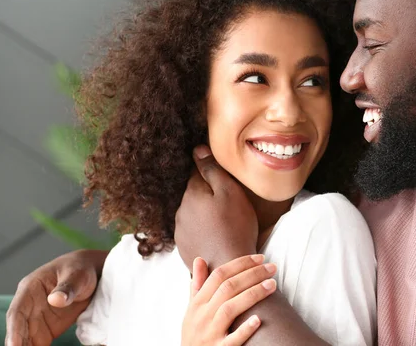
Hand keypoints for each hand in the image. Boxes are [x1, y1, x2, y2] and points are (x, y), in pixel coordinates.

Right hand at [5, 249, 106, 345]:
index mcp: (30, 289)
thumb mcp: (77, 274)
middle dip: (18, 345)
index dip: (15, 330)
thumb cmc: (80, 269)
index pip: (17, 312)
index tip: (13, 345)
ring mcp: (38, 319)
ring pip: (27, 339)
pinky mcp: (48, 329)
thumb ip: (67, 286)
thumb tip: (56, 299)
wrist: (92, 273)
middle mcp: (30, 306)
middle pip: (20, 330)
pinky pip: (39, 343)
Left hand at [175, 145, 258, 268]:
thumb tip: (197, 149)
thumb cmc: (235, 227)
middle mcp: (180, 211)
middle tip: (230, 205)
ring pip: (193, 214)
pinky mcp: (184, 248)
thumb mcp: (230, 191)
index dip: (213, 175)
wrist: (229, 267)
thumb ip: (212, 169)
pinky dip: (203, 231)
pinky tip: (217, 237)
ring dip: (205, 214)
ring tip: (224, 223)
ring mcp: (180, 232)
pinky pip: (193, 232)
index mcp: (191, 194)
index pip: (198, 173)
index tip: (225, 182)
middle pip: (195, 194)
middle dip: (209, 196)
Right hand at [181, 255, 276, 345]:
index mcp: (197, 304)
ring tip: (272, 284)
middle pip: (227, 288)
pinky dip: (244, 329)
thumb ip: (198, 285)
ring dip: (253, 294)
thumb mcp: (192, 310)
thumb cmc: (194, 334)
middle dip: (252, 274)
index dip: (240, 264)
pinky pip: (232, 340)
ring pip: (230, 309)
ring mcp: (209, 334)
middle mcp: (202, 316)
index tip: (260, 258)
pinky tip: (258, 320)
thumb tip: (199, 259)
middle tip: (272, 267)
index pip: (218, 275)